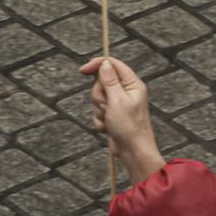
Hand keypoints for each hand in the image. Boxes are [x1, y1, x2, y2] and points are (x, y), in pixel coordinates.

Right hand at [80, 56, 164, 184]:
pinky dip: (100, 120)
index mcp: (132, 84)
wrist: (132, 152)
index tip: (83, 70)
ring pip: (98, 98)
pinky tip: (108, 128)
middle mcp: (126, 92)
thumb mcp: (117, 100)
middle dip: (99, 96)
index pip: (113, 65)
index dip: (97, 65)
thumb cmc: (130, 127)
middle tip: (107, 106)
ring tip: (109, 120)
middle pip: (102, 82)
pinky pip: (98, 111)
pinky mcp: (113, 115)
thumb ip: (109, 80)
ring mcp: (119, 104)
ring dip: (99, 110)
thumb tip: (104, 63)